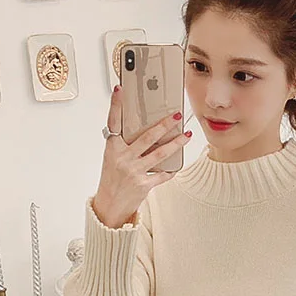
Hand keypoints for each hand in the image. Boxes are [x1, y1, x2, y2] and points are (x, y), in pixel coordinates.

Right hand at [92, 87, 192, 228]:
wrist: (109, 205)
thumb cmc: (112, 179)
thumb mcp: (113, 158)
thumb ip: (125, 144)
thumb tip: (145, 130)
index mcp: (113, 148)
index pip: (113, 122)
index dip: (116, 105)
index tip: (120, 90)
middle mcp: (123, 158)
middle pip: (147, 137)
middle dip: (165, 125)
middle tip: (177, 116)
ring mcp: (134, 171)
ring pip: (160, 154)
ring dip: (176, 144)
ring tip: (187, 135)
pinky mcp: (143, 185)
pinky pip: (162, 174)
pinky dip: (171, 169)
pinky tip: (178, 164)